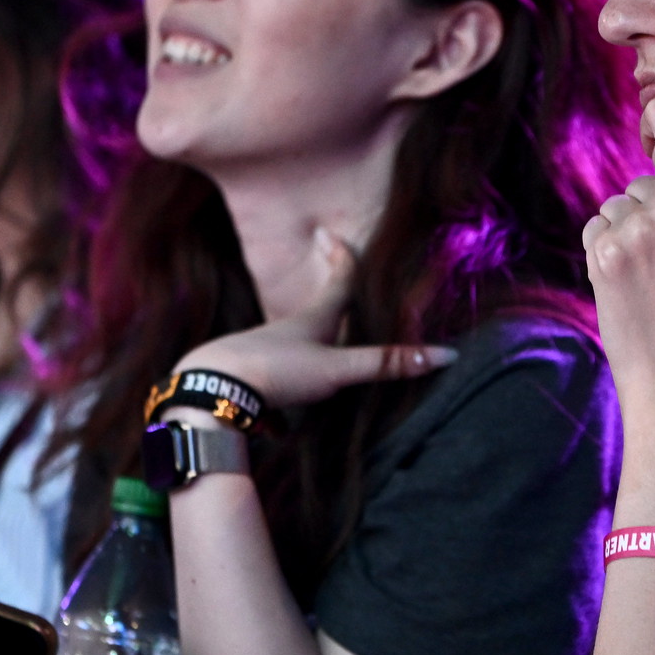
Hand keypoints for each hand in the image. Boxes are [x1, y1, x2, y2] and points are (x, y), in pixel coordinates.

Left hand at [173, 228, 453, 410]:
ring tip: (314, 367)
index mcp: (312, 320)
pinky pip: (269, 386)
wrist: (208, 391)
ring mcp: (261, 354)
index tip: (335, 233)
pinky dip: (278, 397)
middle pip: (314, 316)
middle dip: (328, 308)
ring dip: (305, 354)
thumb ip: (386, 364)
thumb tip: (445, 355)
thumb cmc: (277, 370)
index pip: (337, 283)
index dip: (342, 258)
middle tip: (338, 297)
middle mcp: (285, 331)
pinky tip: (276, 421)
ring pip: (290, 350)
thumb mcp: (338, 369)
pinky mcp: (243, 381)